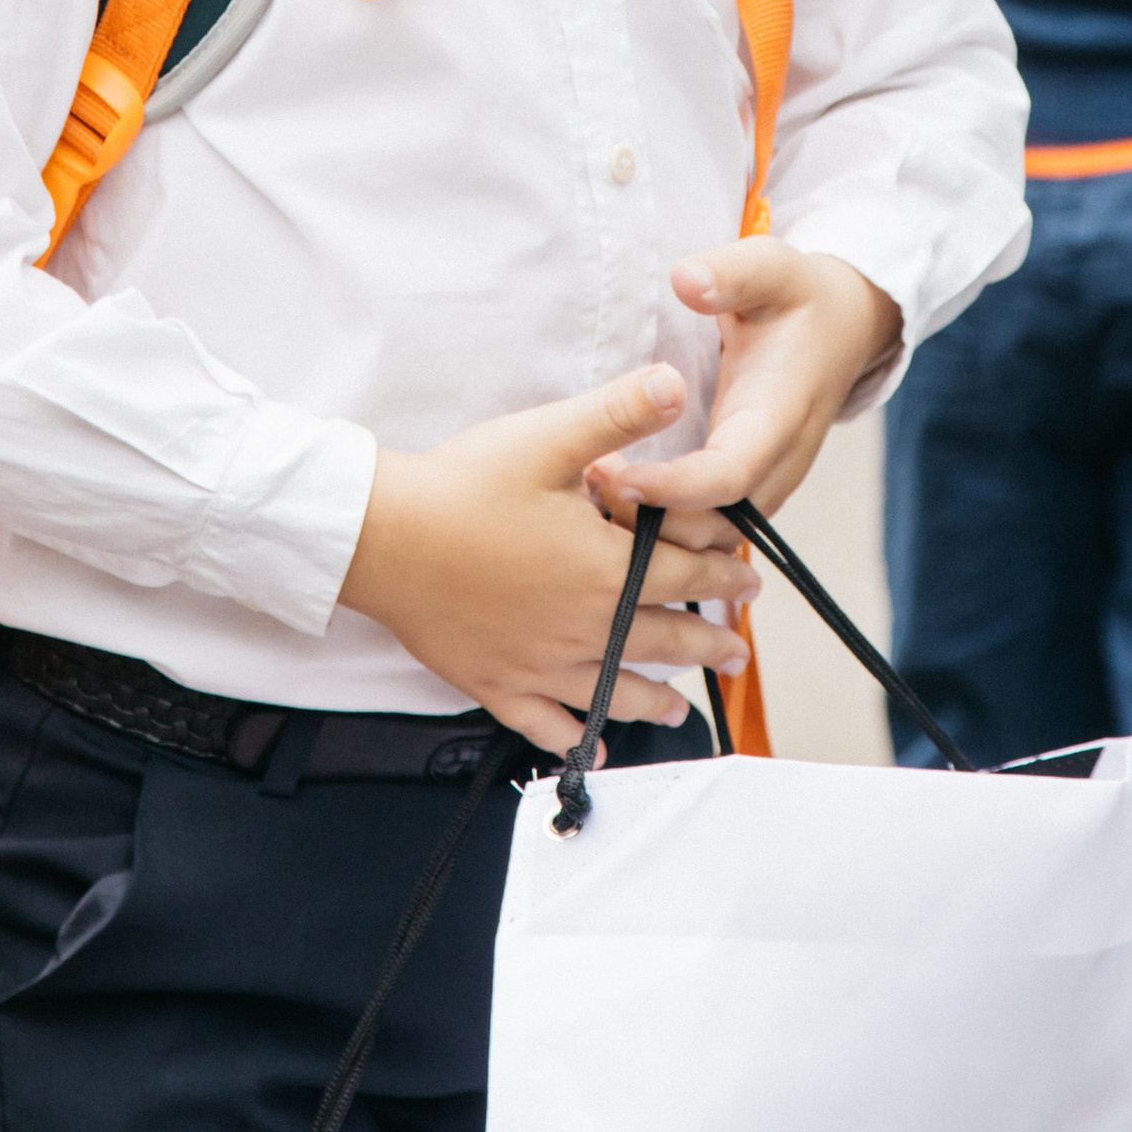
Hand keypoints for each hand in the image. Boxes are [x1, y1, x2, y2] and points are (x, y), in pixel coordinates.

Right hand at [340, 363, 755, 758]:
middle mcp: (582, 626)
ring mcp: (539, 663)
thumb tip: (676, 383)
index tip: (747, 579)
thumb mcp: (548, 437)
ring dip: (657, 699)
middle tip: (736, 649)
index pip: (684, 574)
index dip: (722, 574)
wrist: (384, 538)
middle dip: (708, 642)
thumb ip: (618, 413)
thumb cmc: (462, 487)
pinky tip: (594, 749)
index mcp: (604, 569)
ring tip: (682, 708)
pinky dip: (576, 739)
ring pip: (615, 690)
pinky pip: (546, 724)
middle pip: (663, 640)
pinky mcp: (496, 683)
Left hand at [589, 240, 900, 536]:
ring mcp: (765, 483)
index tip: (620, 477)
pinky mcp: (749, 489)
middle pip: (715, 525)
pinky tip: (614, 497)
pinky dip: (663, 526)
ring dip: (653, 529)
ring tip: (591, 490)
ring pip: (709, 537)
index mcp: (779, 415)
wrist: (842, 327)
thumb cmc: (797, 297)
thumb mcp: (771, 267)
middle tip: (587, 482)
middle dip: (652, 520)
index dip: (675, 488)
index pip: (730, 475)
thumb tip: (685, 278)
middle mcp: (776, 463)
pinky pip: (706, 527)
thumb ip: (730, 273)